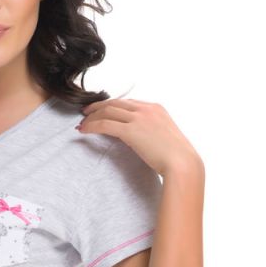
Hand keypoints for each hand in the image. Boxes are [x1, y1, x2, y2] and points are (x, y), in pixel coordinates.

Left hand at [77, 97, 201, 177]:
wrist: (182, 163)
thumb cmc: (178, 157)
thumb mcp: (166, 138)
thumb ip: (153, 132)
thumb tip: (144, 139)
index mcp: (156, 108)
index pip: (128, 102)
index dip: (112, 105)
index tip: (102, 111)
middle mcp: (146, 109)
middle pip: (115, 102)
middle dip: (98, 107)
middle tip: (86, 113)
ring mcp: (139, 118)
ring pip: (108, 111)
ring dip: (92, 116)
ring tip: (82, 123)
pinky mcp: (131, 131)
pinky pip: (105, 124)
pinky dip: (92, 126)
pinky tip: (84, 131)